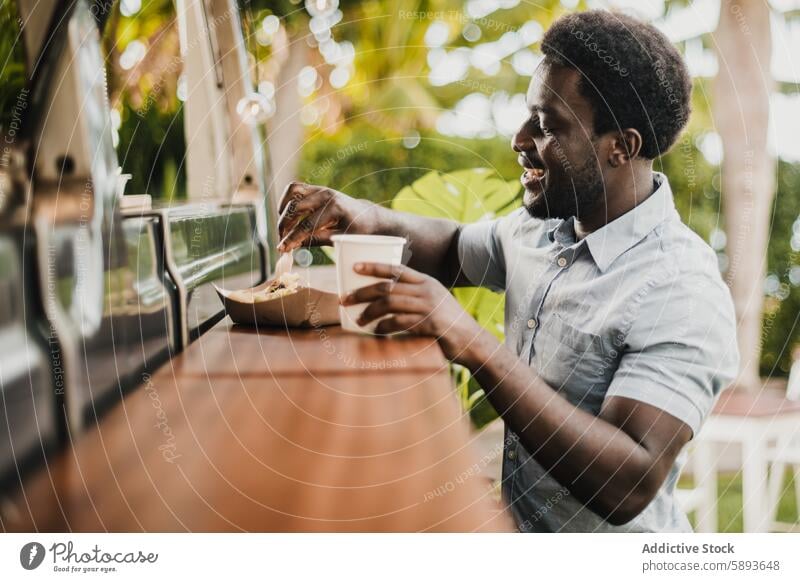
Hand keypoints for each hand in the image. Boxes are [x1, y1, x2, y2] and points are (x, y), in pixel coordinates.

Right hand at [277, 182, 376, 251]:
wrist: (367, 216)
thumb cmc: (357, 230)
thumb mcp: (340, 239)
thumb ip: (317, 240)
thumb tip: (293, 245)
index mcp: (335, 209)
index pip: (307, 225)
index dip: (292, 238)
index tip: (282, 249)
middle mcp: (326, 195)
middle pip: (295, 208)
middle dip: (285, 227)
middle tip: (281, 242)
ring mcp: (320, 189)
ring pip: (291, 193)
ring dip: (283, 212)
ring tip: (283, 229)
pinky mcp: (315, 188)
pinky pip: (294, 189)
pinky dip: (286, 201)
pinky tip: (286, 216)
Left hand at [340, 262, 484, 364]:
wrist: (471, 341)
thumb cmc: (447, 324)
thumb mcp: (434, 301)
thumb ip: (415, 296)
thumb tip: (384, 299)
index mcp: (426, 281)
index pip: (396, 268)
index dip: (374, 266)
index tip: (354, 267)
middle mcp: (426, 290)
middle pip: (387, 286)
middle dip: (362, 292)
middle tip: (345, 300)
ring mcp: (428, 306)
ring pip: (390, 303)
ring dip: (369, 312)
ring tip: (358, 320)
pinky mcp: (429, 323)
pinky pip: (399, 323)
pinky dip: (384, 327)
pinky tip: (376, 332)